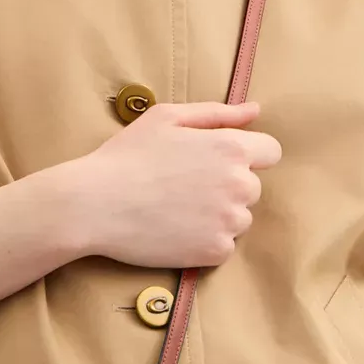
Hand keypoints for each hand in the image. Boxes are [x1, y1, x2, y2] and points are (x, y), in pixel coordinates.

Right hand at [71, 98, 281, 269]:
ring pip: (239, 218)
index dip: (247, 155)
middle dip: (227, 187)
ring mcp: (229, 221)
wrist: (93, 205)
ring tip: (176, 210)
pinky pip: (223, 246)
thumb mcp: (167, 118)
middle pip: (253, 188)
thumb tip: (254, 111)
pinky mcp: (215, 252)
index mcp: (232, 148)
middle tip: (184, 187)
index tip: (216, 163)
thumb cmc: (126, 156)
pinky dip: (204, 242)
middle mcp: (240, 184)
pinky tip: (174, 231)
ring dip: (217, 216)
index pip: (270, 152)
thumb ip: (217, 113)